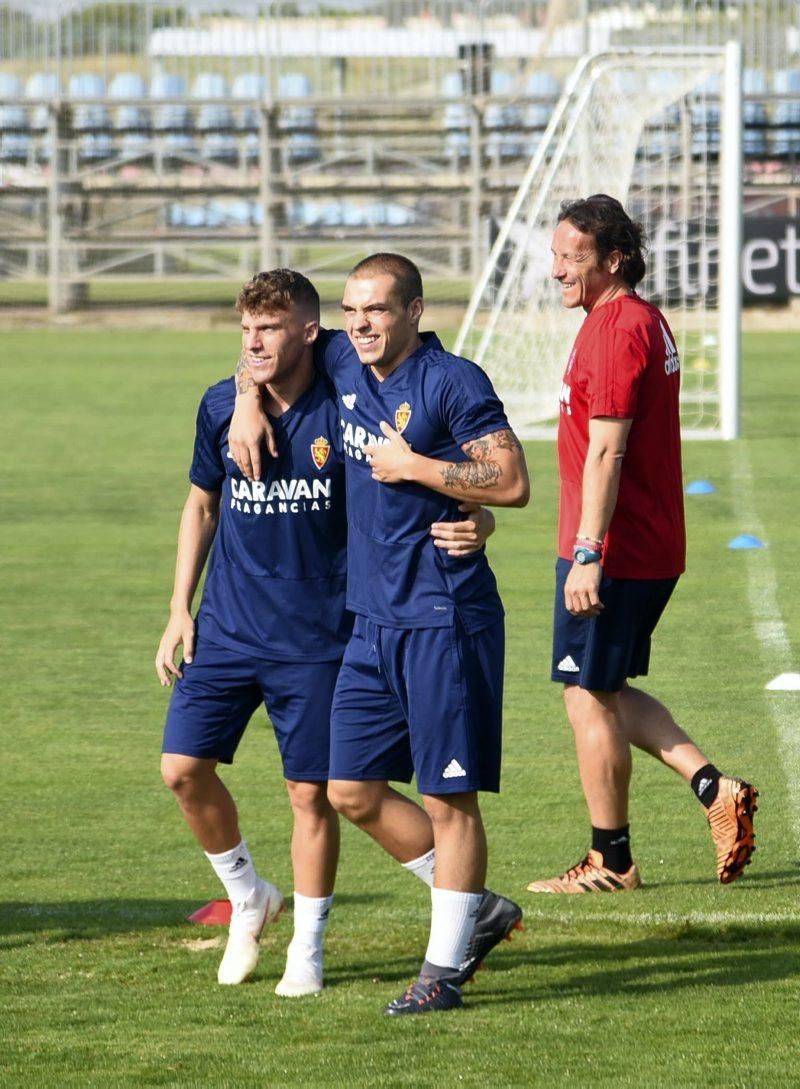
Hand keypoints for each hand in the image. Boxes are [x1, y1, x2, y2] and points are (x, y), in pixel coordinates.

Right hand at [155, 611, 194, 685]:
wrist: (179, 611)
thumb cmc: (186, 623)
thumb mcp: (190, 636)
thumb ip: (189, 649)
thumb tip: (189, 663)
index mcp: (169, 644)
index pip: (168, 662)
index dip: (174, 670)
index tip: (181, 676)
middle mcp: (163, 645)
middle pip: (159, 664)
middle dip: (162, 675)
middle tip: (168, 685)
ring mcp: (162, 643)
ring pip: (158, 661)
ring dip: (161, 671)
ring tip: (165, 681)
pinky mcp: (164, 642)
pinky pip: (161, 656)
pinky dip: (162, 665)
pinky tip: (168, 669)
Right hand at [229, 362, 276, 480]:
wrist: (246, 406)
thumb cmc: (260, 418)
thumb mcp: (269, 431)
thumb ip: (272, 445)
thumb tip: (275, 456)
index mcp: (253, 442)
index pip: (255, 461)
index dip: (257, 471)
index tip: (258, 479)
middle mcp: (243, 443)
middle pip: (245, 463)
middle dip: (248, 473)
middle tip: (251, 480)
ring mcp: (235, 440)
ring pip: (237, 459)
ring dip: (241, 468)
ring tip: (245, 474)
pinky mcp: (230, 437)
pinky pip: (232, 452)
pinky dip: (235, 460)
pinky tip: (238, 464)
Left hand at [363, 421, 418, 483]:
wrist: (410, 466)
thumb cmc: (403, 451)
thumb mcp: (396, 438)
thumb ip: (388, 431)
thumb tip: (382, 423)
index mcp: (376, 451)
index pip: (365, 449)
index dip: (368, 449)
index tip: (371, 449)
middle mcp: (375, 461)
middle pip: (370, 460)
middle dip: (375, 459)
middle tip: (383, 457)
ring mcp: (378, 470)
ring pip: (374, 468)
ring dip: (377, 467)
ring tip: (386, 465)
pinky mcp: (383, 478)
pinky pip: (375, 477)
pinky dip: (378, 475)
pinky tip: (383, 473)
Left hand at [431, 503, 495, 555]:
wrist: (489, 524)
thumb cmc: (478, 513)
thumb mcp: (475, 506)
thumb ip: (468, 505)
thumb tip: (459, 507)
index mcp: (472, 525)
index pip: (454, 527)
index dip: (443, 527)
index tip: (433, 525)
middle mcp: (474, 535)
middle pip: (454, 537)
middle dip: (441, 535)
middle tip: (432, 532)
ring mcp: (475, 543)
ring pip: (457, 546)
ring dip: (445, 545)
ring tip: (436, 542)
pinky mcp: (475, 548)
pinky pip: (465, 553)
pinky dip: (456, 553)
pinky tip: (448, 552)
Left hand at [564, 561, 603, 617]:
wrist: (586, 558)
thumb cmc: (580, 569)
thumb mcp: (571, 581)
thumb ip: (573, 591)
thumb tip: (578, 603)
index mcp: (568, 590)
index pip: (570, 608)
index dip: (577, 613)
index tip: (583, 613)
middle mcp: (574, 591)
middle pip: (579, 610)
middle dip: (587, 614)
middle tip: (593, 613)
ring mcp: (582, 589)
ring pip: (587, 608)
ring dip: (594, 611)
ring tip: (598, 610)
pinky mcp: (592, 587)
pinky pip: (595, 602)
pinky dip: (599, 606)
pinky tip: (601, 605)